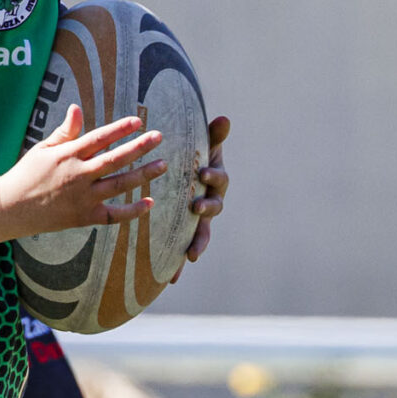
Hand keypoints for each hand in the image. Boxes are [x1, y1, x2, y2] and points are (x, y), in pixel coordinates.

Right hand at [0, 104, 165, 237]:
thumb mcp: (43, 149)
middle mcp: (77, 176)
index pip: (99, 138)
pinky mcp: (83, 217)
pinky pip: (113, 215)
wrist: (9, 209)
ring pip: (119, 185)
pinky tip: (149, 203)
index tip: (138, 121)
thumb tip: (77, 108)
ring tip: (162, 164)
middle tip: (159, 137)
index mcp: (67, 155)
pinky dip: (132, 211)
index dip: (120, 129)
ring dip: (143, 174)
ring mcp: (82, 198)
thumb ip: (65, 132)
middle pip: (115, 159)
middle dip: (139, 147)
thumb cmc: (27, 175)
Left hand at [180, 114, 230, 268]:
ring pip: (202, 233)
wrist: (183, 175)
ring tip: (191, 253)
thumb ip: (214, 135)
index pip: (218, 178)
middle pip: (213, 207)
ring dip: (198, 242)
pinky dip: (179, 264)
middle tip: (198, 207)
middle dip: (207, 208)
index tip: (203, 172)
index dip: (212, 176)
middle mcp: (210, 200)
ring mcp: (198, 219)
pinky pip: (183, 249)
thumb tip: (224, 118)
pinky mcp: (186, 232)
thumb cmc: (193, 157)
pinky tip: (172, 279)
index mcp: (213, 180)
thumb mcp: (203, 145)